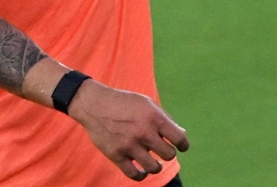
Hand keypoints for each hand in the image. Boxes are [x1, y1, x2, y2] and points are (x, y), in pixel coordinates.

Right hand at [69, 81, 189, 180]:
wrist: (93, 104)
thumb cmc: (123, 102)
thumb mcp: (146, 103)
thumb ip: (164, 118)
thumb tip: (182, 136)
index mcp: (153, 117)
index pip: (180, 139)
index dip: (183, 145)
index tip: (180, 146)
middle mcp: (143, 132)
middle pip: (169, 155)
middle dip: (167, 153)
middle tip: (160, 149)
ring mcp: (129, 145)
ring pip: (154, 168)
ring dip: (155, 165)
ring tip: (152, 161)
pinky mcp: (116, 155)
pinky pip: (135, 175)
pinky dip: (141, 175)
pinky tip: (141, 169)